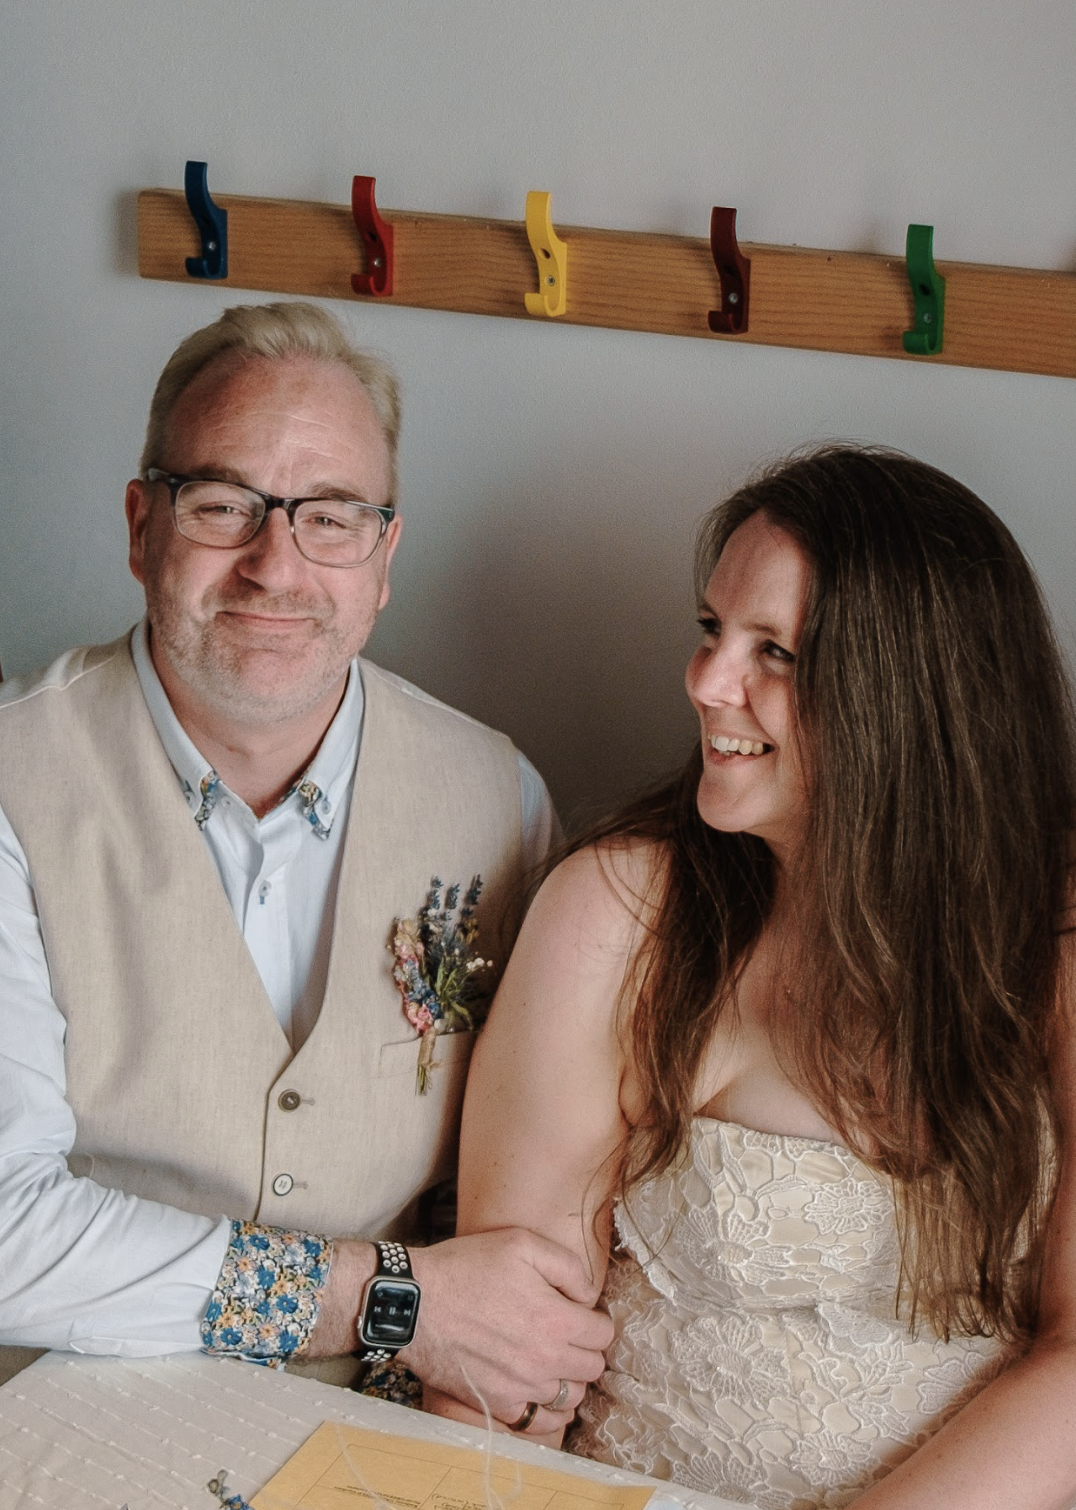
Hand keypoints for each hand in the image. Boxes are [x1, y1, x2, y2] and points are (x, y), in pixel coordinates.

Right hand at [400, 1227, 611, 1430]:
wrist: (414, 1304)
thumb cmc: (465, 1268)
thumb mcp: (521, 1243)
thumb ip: (567, 1265)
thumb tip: (588, 1294)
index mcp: (556, 1319)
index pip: (603, 1334)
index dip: (596, 1321)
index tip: (581, 1314)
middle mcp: (545, 1360)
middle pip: (592, 1368)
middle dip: (586, 1349)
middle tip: (568, 1335)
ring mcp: (521, 1388)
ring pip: (572, 1398)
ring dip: (570, 1380)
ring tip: (554, 1362)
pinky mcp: (497, 1405)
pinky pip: (540, 1423)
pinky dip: (547, 1411)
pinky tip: (539, 1392)